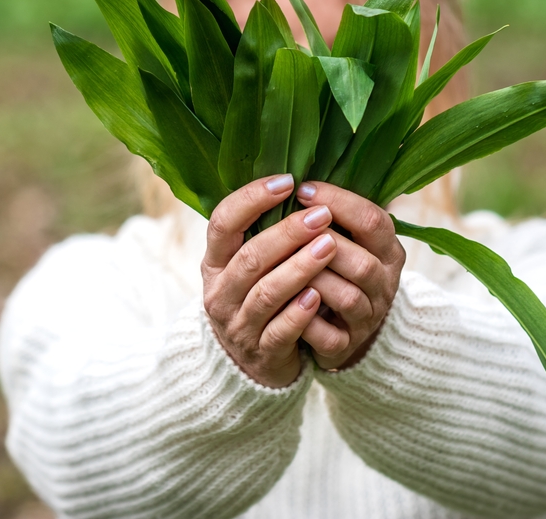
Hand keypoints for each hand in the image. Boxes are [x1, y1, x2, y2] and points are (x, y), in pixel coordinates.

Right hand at [200, 174, 337, 387]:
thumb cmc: (258, 299)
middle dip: (287, 233)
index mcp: (215, 262)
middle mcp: (220, 293)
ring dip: (300, 268)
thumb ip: (264, 231)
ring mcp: (239, 325)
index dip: (252, 199)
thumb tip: (301, 181)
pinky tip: (319, 296)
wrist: (251, 365)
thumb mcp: (249, 266)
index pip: (223, 222)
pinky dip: (299, 313)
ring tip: (329, 247)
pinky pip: (280, 331)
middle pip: (250, 257)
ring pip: (267, 293)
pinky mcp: (262, 353)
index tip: (287, 181)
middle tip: (321, 215)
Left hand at [294, 182, 405, 369]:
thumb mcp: (346, 237)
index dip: (338, 202)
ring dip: (312, 277)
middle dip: (322, 242)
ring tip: (282, 263)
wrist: (343, 329)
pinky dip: (306, 321)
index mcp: (387, 249)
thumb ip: (331, 211)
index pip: (373, 220)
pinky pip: (329, 335)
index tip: (301, 189)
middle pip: (363, 261)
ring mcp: (367, 317)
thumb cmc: (335, 269)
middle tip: (289, 227)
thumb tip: (295, 173)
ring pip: (346, 296)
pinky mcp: (346, 345)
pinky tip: (284, 305)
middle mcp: (384, 283)